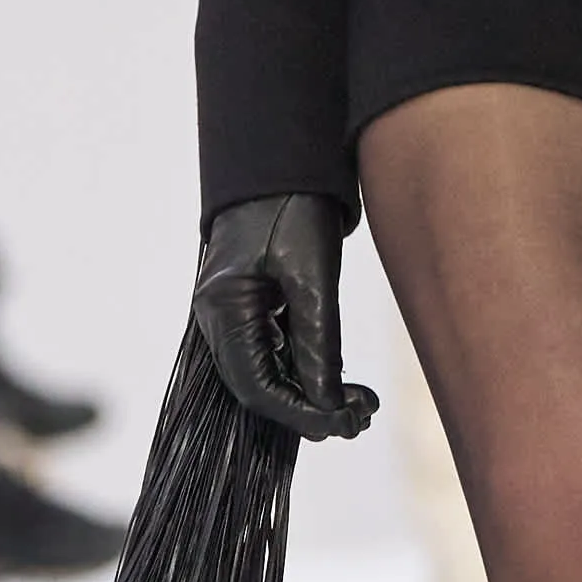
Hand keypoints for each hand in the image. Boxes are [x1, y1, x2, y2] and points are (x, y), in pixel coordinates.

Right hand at [193, 194, 377, 437]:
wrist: (284, 155)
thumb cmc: (296, 204)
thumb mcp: (314, 274)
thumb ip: (319, 342)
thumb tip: (329, 404)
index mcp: (223, 308)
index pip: (255, 387)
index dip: (300, 414)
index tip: (345, 425)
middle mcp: (219, 316)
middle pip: (259, 387)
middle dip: (311, 409)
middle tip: (363, 416)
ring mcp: (233, 310)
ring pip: (269, 374)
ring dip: (313, 394)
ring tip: (362, 403)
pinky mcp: (253, 304)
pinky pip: (275, 353)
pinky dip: (307, 371)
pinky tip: (340, 379)